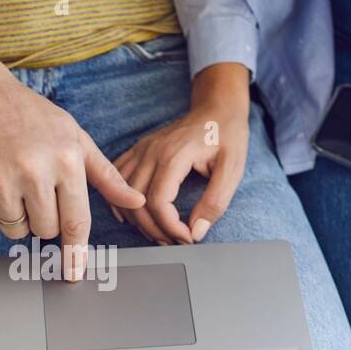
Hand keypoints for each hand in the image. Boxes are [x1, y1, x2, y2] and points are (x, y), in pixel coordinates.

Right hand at [0, 74, 144, 279]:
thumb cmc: (32, 117)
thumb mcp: (75, 138)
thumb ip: (106, 176)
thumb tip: (137, 201)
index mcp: (65, 160)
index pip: (75, 222)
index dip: (75, 252)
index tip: (74, 273)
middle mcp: (33, 171)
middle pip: (45, 230)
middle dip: (43, 218)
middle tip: (34, 187)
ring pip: (16, 231)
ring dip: (17, 216)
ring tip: (12, 180)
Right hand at [111, 62, 249, 244]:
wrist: (218, 107)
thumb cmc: (228, 135)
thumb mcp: (233, 169)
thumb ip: (215, 202)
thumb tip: (197, 232)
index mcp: (174, 155)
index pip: (158, 202)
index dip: (170, 227)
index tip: (188, 238)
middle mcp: (151, 152)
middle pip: (136, 203)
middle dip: (154, 230)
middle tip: (175, 241)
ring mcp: (141, 150)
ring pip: (123, 194)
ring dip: (138, 220)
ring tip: (160, 233)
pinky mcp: (138, 151)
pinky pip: (118, 179)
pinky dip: (120, 200)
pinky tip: (134, 215)